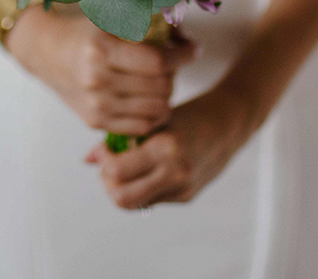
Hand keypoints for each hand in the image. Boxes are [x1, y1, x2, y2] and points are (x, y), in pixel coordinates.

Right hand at [5, 5, 195, 135]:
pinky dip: (155, 114)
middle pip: (160, 87)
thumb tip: (186, 35)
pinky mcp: (94, 121)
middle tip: (172, 63)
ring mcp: (95, 104)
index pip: (157, 61)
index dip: (182, 55)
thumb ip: (149, 20)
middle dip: (175, 73)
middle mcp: (96, 79)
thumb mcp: (110, 15)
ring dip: (167, 94)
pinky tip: (151, 98)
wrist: (45, 50)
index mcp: (100, 48)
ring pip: (156, 109)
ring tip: (160, 79)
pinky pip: (142, 126)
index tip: (193, 49)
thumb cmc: (84, 30)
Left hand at [85, 86, 250, 208]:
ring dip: (123, 189)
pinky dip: (141, 188)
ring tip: (124, 170)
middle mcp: (175, 172)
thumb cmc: (192, 113)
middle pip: (122, 197)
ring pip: (135, 204)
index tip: (107, 149)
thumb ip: (123, 138)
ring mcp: (183, 188)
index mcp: (166, 147)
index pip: (117, 170)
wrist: (230, 123)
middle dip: (109, 183)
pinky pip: (152, 200)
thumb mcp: (157, 118)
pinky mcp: (188, 196)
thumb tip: (88, 159)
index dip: (105, 162)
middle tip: (110, 166)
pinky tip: (145, 170)